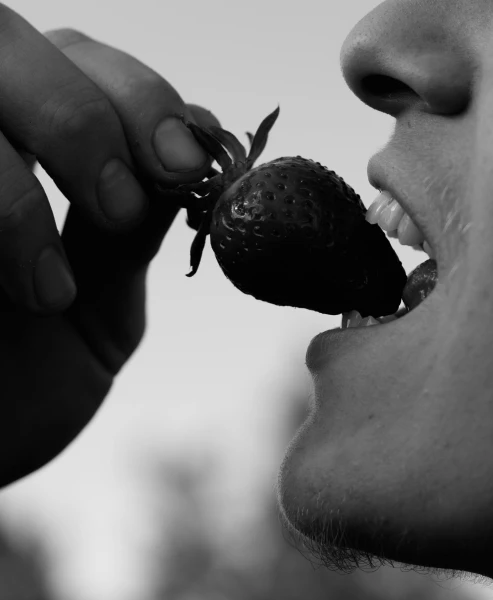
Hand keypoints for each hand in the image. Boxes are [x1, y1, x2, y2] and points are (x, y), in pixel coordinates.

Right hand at [0, 7, 219, 487]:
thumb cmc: (20, 390)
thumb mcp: (97, 312)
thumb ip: (131, 241)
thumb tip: (196, 163)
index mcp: (26, 152)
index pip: (81, 62)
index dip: (139, 97)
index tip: (187, 169)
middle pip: (4, 40)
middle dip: (78, 117)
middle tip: (119, 207)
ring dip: (9, 184)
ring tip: (51, 289)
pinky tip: (20, 296)